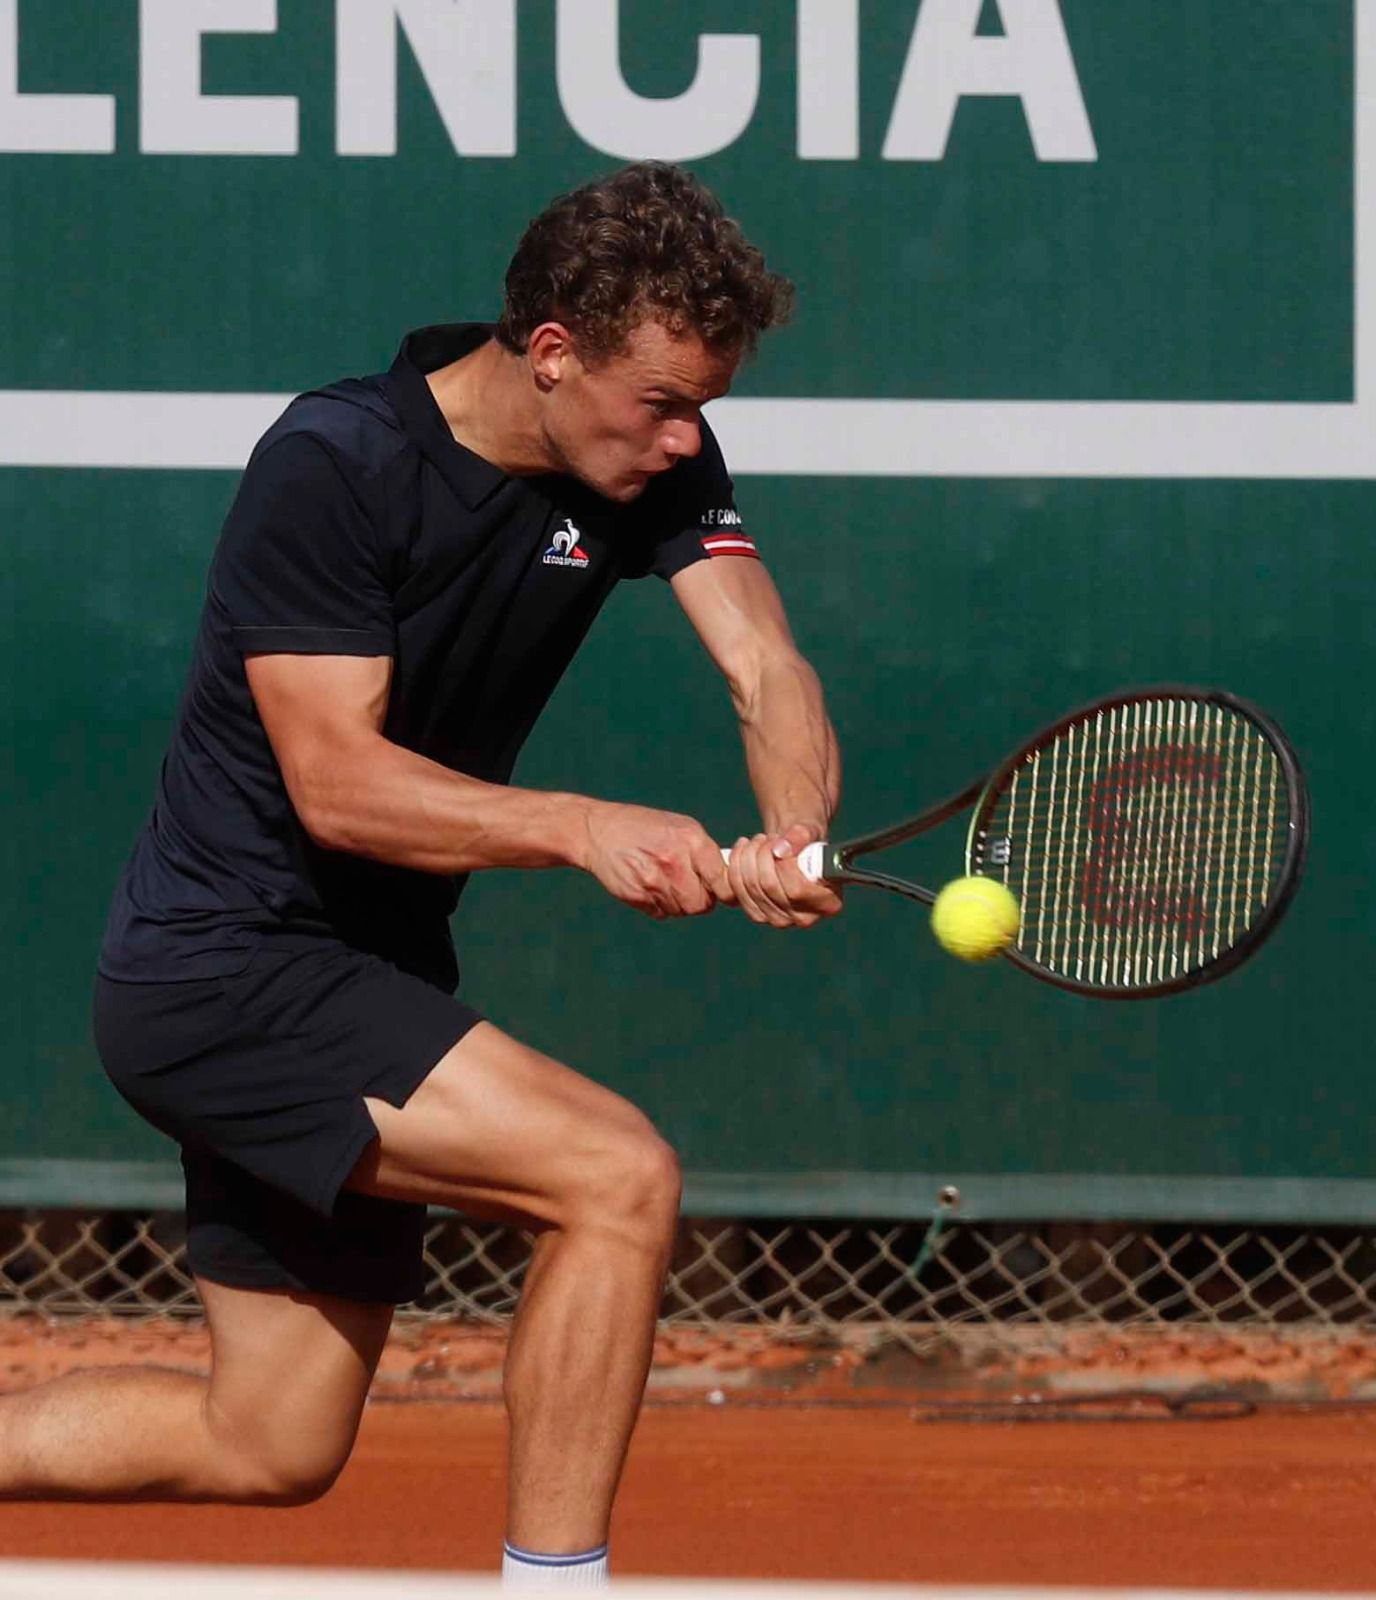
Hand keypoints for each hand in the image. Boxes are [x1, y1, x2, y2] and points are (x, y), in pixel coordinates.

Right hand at [578, 801, 729, 918]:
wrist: (599, 831)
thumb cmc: (645, 827)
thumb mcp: (680, 826)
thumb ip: (705, 851)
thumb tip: (730, 879)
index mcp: (691, 840)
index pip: (722, 881)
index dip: (725, 891)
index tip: (722, 892)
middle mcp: (674, 862)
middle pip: (702, 904)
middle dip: (700, 899)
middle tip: (691, 887)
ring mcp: (654, 881)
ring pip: (681, 910)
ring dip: (679, 903)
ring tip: (667, 882)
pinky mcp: (637, 896)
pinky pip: (661, 913)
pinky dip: (660, 905)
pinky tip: (650, 885)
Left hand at [727, 823, 843, 928]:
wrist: (794, 853)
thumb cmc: (807, 843)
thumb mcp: (810, 832)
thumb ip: (801, 836)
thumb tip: (782, 848)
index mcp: (829, 902)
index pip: (797, 889)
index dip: (783, 863)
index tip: (780, 841)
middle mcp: (805, 918)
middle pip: (769, 887)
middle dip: (763, 854)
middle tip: (767, 837)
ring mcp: (780, 920)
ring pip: (750, 887)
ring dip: (747, 857)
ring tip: (758, 841)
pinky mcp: (758, 915)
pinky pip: (736, 891)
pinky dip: (734, 865)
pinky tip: (743, 849)